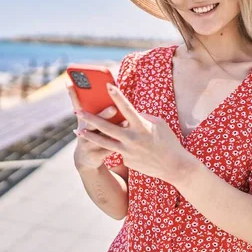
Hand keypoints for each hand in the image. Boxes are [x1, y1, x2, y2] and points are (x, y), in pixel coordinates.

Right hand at [66, 82, 127, 170]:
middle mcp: (82, 130)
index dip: (72, 93)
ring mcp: (87, 144)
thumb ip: (95, 107)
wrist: (86, 159)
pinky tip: (127, 140)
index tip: (70, 82)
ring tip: (125, 122)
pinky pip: (108, 149)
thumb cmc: (93, 132)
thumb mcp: (89, 121)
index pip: (76, 104)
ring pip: (101, 136)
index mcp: (82, 119)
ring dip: (113, 129)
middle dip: (103, 114)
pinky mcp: (95, 155)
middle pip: (91, 121)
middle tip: (113, 108)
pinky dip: (117, 144)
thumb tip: (105, 88)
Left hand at [74, 83, 194, 182]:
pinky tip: (130, 149)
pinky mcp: (127, 160)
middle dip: (90, 118)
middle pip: (106, 127)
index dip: (117, 96)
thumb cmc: (168, 141)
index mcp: (142, 126)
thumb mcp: (158, 125)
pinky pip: (120, 150)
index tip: (107, 86)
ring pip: (104, 142)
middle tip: (77, 111)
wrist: (174, 166)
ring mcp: (128, 151)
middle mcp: (133, 138)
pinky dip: (121, 146)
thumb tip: (129, 114)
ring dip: (89, 136)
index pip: (127, 108)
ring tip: (77, 131)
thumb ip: (142, 118)